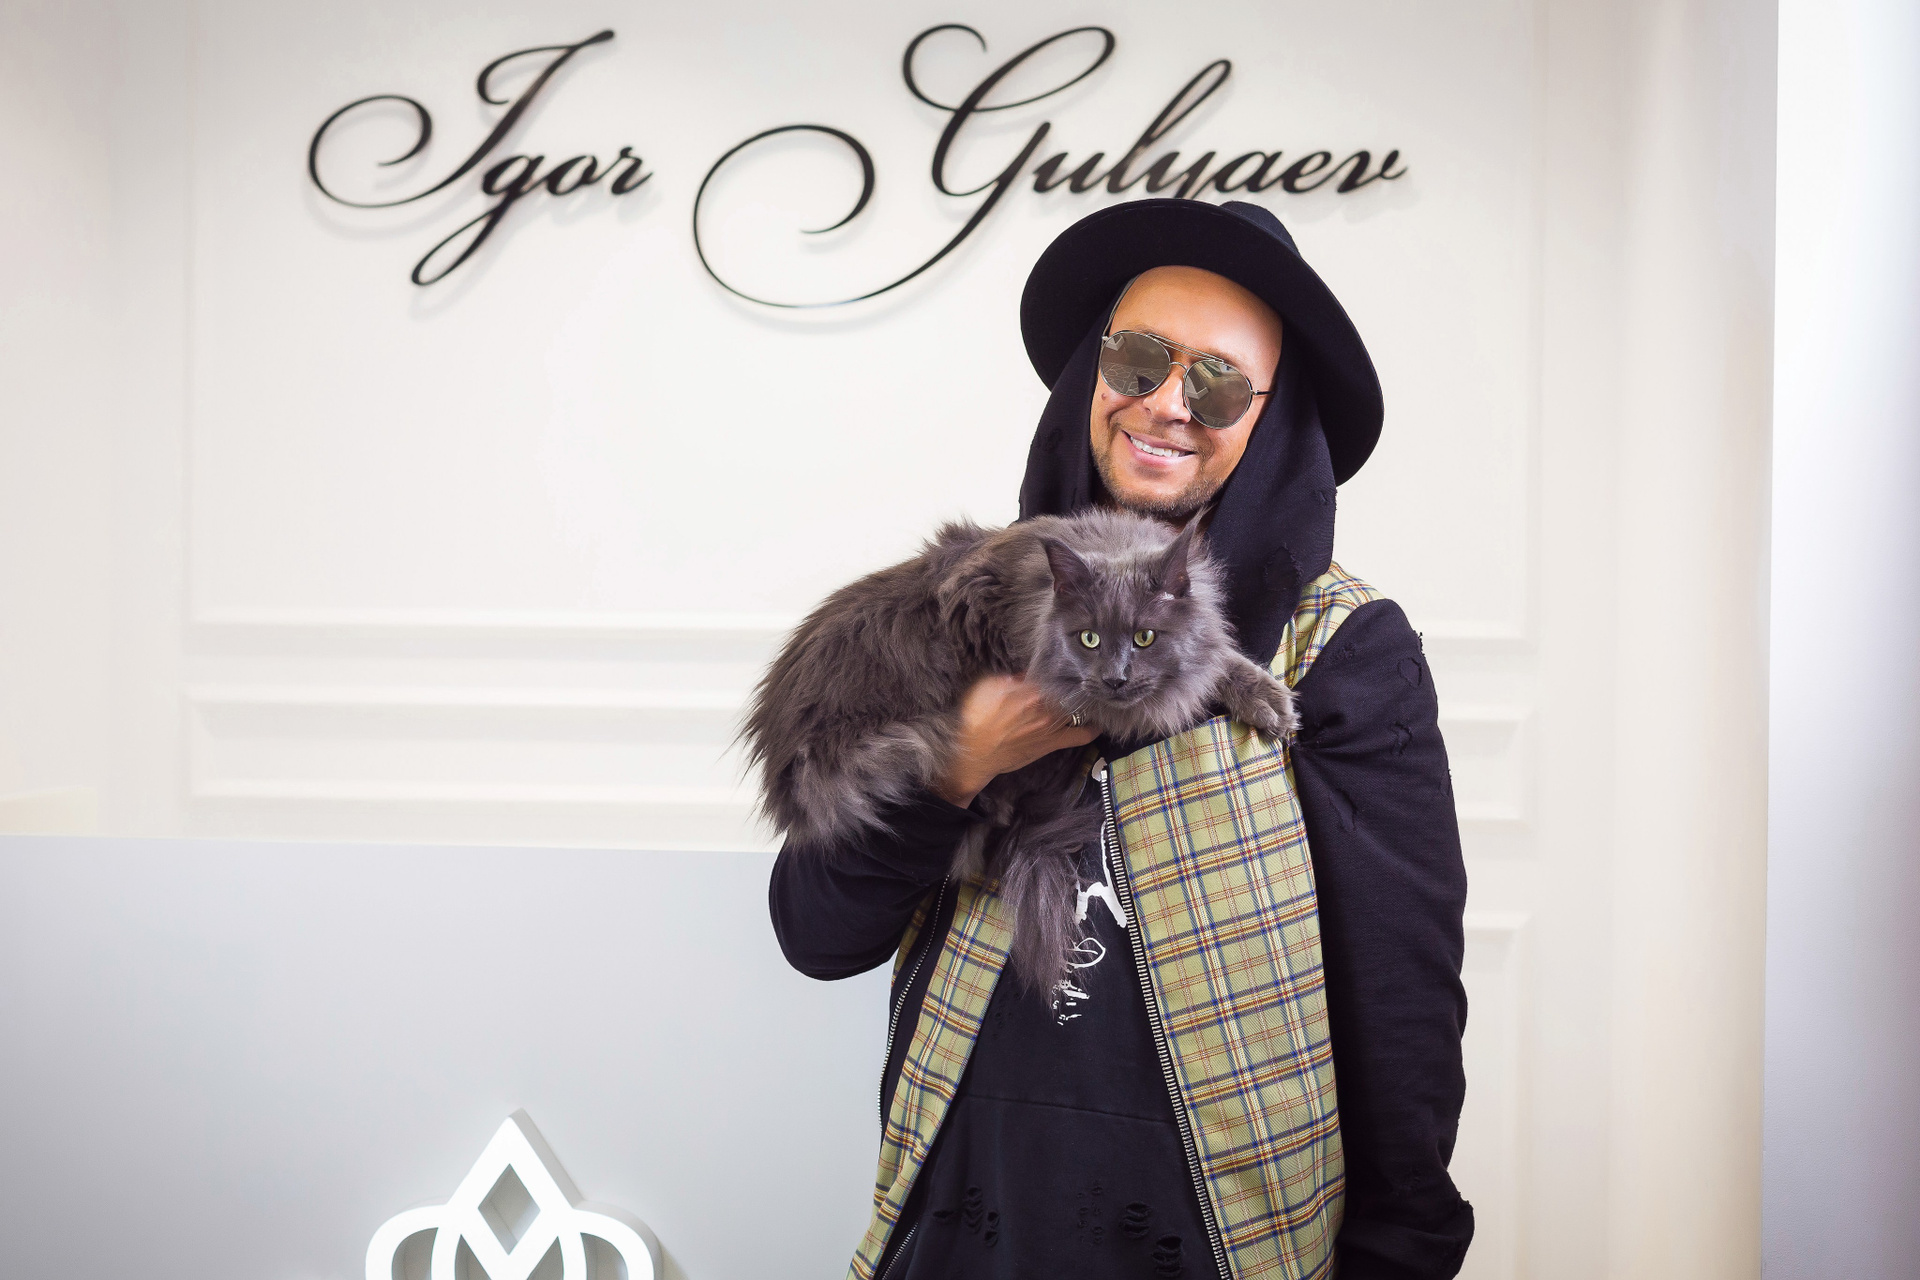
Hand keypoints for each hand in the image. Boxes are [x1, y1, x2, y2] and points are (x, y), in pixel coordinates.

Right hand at [932, 674, 1097, 807]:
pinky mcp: (1053, 742)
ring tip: (1090, 696)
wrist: (976, 754)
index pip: (1052, 674)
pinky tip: (1098, 723)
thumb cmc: (977, 722)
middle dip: (1075, 683)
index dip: (1058, 669)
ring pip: (1078, 708)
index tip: (1062, 667)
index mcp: (1028, 690)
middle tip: (1080, 679)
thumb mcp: (985, 689)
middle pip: (1069, 689)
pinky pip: (1081, 735)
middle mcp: (1044, 706)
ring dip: (1084, 702)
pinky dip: (1092, 729)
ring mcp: (1052, 725)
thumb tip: (1023, 675)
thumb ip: (1007, 679)